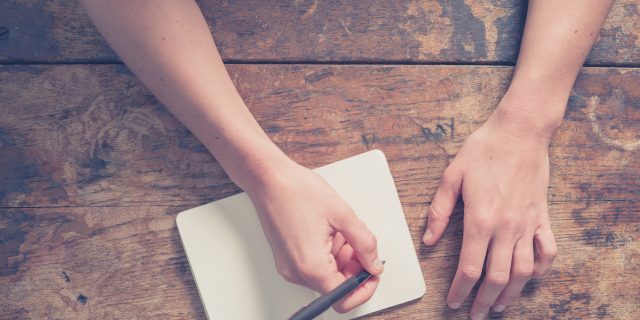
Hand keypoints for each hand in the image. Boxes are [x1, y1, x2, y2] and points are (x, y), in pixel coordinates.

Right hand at [245, 157, 383, 312]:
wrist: (268, 179)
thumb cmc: (296, 191)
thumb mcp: (343, 215)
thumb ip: (365, 243)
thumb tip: (374, 263)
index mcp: (311, 266)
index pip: (344, 297)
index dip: (364, 286)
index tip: (372, 271)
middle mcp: (297, 272)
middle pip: (335, 286)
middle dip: (354, 267)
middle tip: (359, 243)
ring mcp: (289, 266)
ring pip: (326, 275)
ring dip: (342, 258)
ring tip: (342, 231)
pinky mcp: (287, 258)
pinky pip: (314, 266)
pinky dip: (328, 253)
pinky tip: (330, 232)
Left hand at [423, 106, 557, 318]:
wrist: (520, 132)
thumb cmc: (484, 150)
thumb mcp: (451, 176)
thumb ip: (438, 211)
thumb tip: (428, 239)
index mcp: (480, 220)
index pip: (469, 268)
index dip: (460, 290)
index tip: (454, 302)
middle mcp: (506, 228)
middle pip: (496, 277)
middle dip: (483, 300)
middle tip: (474, 313)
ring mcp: (528, 224)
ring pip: (523, 271)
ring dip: (511, 293)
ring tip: (499, 306)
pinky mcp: (542, 217)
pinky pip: (547, 251)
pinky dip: (541, 269)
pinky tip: (530, 277)